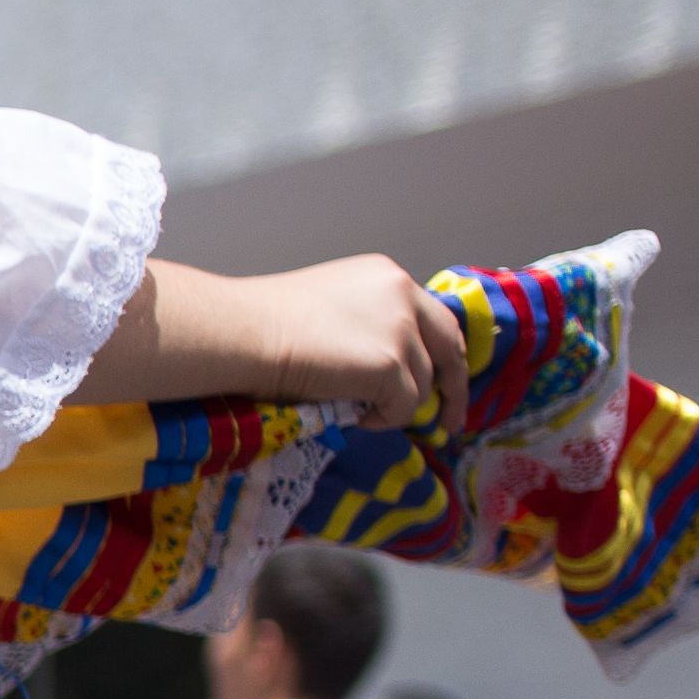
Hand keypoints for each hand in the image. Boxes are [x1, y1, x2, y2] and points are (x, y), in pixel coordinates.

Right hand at [235, 253, 469, 423]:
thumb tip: (383, 365)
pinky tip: (355, 416)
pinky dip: (384, 420)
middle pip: (451, 348)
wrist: (243, 332)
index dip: (440, 353)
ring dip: (396, 405)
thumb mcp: (334, 306)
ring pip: (423, 384)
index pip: (434, 319)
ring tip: (359, 412)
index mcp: (388, 277)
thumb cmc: (265, 323)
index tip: (441, 380)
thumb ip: (368, 321)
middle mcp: (404, 295)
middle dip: (455, 388)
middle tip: (449, 420)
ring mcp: (401, 330)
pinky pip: (405, 408)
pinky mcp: (392, 364)